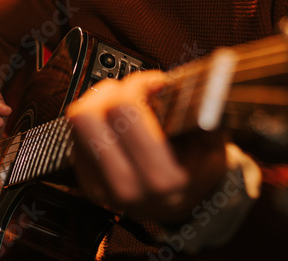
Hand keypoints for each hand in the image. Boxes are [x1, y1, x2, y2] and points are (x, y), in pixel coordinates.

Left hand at [66, 70, 227, 223]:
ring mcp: (102, 188)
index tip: (155, 82)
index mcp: (161, 178)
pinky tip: (114, 122)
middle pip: (88, 115)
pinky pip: (74, 134)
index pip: (125, 110)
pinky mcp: (87, 183)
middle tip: (132, 89)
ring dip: (98, 102)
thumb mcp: (213, 146)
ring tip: (121, 102)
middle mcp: (127, 187)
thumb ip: (208, 119)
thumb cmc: (196, 169)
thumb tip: (201, 90)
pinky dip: (93, 119)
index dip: (138, 83)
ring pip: (77, 122)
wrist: (180, 205)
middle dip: (111, 90)